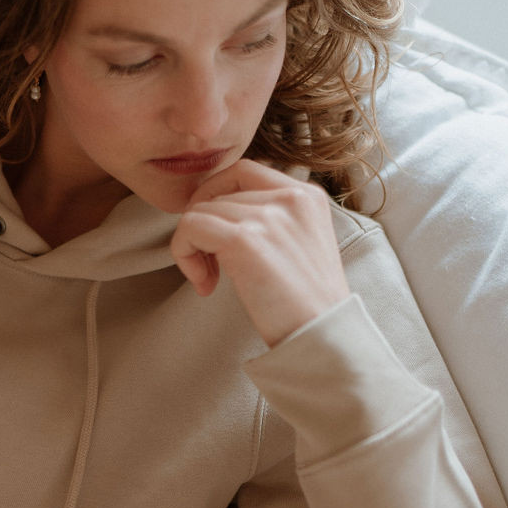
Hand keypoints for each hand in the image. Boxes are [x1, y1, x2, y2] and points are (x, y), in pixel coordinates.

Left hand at [171, 160, 350, 346]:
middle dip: (205, 231)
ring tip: (211, 281)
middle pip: (217, 194)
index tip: (214, 235)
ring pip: (198, 211)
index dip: (216, 197)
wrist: (323, 337)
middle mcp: (290, 196)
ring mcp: (268, 216)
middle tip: (213, 269)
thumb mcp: (301, 243)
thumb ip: (271, 218)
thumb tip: (215, 210)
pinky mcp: (244, 239)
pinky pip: (190, 228)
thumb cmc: (308, 303)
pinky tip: (205, 286)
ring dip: (193, 248)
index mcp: (307, 194)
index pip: (243, 171)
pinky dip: (184, 255)